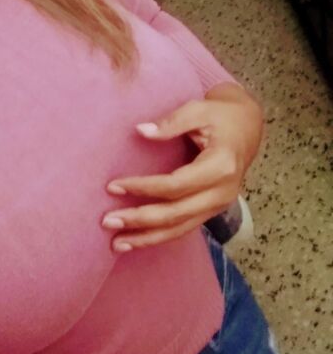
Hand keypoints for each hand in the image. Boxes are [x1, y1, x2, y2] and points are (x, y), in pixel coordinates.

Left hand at [102, 83, 263, 251]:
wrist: (247, 128)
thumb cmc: (221, 116)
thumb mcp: (198, 109)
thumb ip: (171, 122)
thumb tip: (141, 131)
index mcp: (220, 166)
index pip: (175, 185)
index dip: (144, 187)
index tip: (113, 186)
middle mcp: (222, 192)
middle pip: (176, 213)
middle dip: (140, 220)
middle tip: (107, 221)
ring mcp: (219, 205)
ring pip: (180, 228)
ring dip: (147, 238)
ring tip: (117, 244)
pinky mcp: (213, 210)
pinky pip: (184, 227)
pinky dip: (160, 236)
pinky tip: (137, 241)